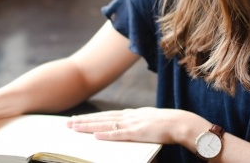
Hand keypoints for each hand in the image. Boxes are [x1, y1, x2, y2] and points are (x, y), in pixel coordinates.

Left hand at [67, 107, 197, 144]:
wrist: (181, 123)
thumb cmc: (168, 124)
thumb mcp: (149, 121)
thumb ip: (137, 123)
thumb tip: (128, 128)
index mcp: (131, 114)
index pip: (106, 115)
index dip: (91, 117)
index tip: (78, 118)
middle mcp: (128, 116)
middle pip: (101, 118)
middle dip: (83, 120)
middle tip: (68, 123)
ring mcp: (132, 124)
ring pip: (105, 124)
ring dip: (89, 126)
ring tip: (74, 127)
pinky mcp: (137, 133)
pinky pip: (118, 134)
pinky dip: (106, 134)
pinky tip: (95, 135)